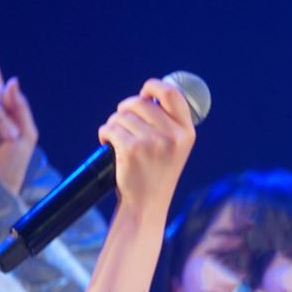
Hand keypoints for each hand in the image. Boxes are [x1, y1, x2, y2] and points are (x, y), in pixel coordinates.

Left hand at [98, 78, 194, 228]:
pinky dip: (105, 135)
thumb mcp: (174, 148)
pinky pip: (110, 128)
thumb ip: (167, 123)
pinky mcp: (131, 150)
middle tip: (123, 123)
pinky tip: (109, 145)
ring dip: (114, 124)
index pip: (172, 94)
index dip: (154, 87)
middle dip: (126, 109)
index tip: (144, 92)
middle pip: (140, 102)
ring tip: (118, 140)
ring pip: (121, 115)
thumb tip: (149, 94)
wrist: (146, 204)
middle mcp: (173, 136)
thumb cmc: (157, 173)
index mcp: (186, 133)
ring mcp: (152, 143)